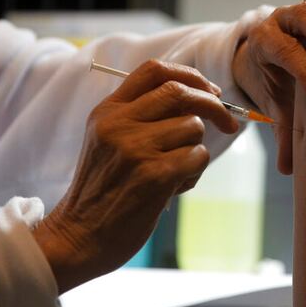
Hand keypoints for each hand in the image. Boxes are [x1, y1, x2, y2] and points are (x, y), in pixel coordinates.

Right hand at [33, 60, 237, 292]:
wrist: (78, 237)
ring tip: (176, 172)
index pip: (154, 70)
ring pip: (193, 127)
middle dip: (213, 104)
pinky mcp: (153, 175)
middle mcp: (119, 124)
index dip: (190, 76)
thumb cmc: (103, 190)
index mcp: (108, 111)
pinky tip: (175, 187)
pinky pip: (198, 156)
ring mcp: (135, 148)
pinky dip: (195, 171)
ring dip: (197, 149)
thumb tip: (199, 95)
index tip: (210, 91)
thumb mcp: (108, 140)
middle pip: (180, 91)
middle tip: (228, 123)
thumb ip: (141, 115)